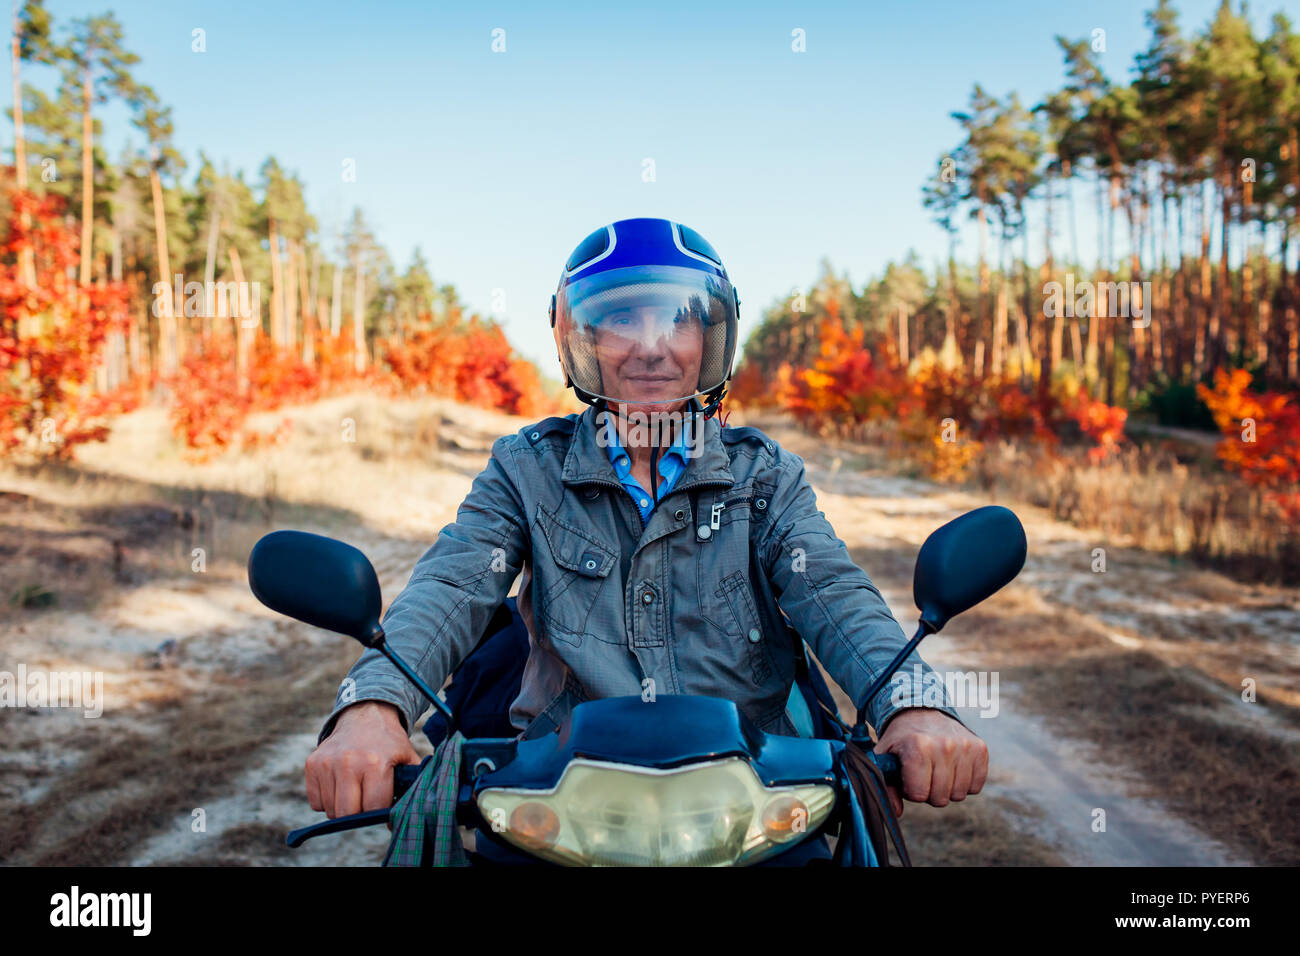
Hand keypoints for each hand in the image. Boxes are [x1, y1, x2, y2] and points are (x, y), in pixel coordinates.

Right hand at [305, 701, 419, 817]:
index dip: (379, 811)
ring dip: (342, 807)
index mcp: (375, 763)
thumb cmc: (388, 743)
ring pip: (330, 810)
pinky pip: (315, 802)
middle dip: (358, 813)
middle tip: (366, 799)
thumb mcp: (407, 758)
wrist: (365, 716)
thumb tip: (403, 819)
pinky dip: (326, 801)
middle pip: (347, 814)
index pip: (373, 808)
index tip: (382, 802)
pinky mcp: (312, 764)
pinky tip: (339, 785)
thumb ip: (411, 786)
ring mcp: (327, 763)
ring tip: (354, 789)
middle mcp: (348, 763)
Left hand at [875, 707, 987, 816]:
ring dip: (947, 789)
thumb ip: (886, 787)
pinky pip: (976, 786)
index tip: (909, 777)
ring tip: (937, 770)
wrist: (921, 710)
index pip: (919, 795)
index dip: (911, 791)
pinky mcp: (980, 748)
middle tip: (923, 774)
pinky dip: (965, 783)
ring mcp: (965, 746)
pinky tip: (953, 768)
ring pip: (959, 794)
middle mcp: (944, 745)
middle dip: (929, 792)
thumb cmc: (902, 739)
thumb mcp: (885, 758)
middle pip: (941, 798)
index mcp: (919, 746)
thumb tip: (896, 813)